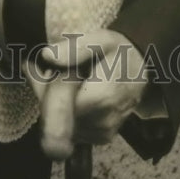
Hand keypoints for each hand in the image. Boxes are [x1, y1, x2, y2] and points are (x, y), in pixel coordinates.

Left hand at [23, 29, 148, 159]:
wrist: (141, 69)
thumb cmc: (120, 53)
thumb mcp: (101, 40)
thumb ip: (75, 48)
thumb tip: (47, 56)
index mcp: (100, 98)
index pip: (56, 103)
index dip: (43, 85)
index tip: (38, 65)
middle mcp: (100, 123)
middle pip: (53, 115)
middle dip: (44, 92)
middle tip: (48, 68)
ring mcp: (100, 134)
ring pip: (58, 124)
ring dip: (52, 102)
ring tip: (65, 78)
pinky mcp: (99, 138)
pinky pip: (69, 128)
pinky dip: (63, 111)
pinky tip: (72, 92)